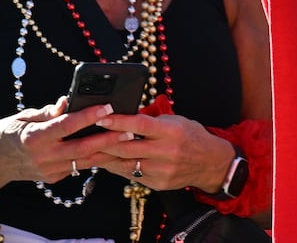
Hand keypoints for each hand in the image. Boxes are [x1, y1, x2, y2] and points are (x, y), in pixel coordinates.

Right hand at [0, 97, 131, 183]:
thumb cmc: (8, 133)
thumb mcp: (23, 117)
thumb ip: (47, 111)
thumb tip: (66, 100)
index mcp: (33, 138)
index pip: (66, 126)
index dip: (87, 116)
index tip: (106, 106)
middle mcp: (43, 157)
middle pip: (82, 148)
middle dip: (107, 138)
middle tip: (128, 128)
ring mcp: (49, 171)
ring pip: (84, 161)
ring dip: (107, 151)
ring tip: (128, 139)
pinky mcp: (54, 178)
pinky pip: (78, 167)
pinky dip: (95, 158)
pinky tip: (111, 149)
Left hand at [91, 111, 235, 192]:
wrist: (210, 163)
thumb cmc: (192, 136)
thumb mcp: (176, 120)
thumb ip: (152, 119)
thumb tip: (127, 113)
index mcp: (171, 131)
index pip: (140, 125)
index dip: (119, 121)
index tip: (101, 118)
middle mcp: (166, 152)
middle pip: (128, 148)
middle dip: (104, 142)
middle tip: (85, 136)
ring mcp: (162, 170)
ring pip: (126, 164)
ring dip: (106, 158)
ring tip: (89, 151)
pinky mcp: (158, 183)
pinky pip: (132, 175)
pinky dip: (119, 168)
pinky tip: (108, 162)